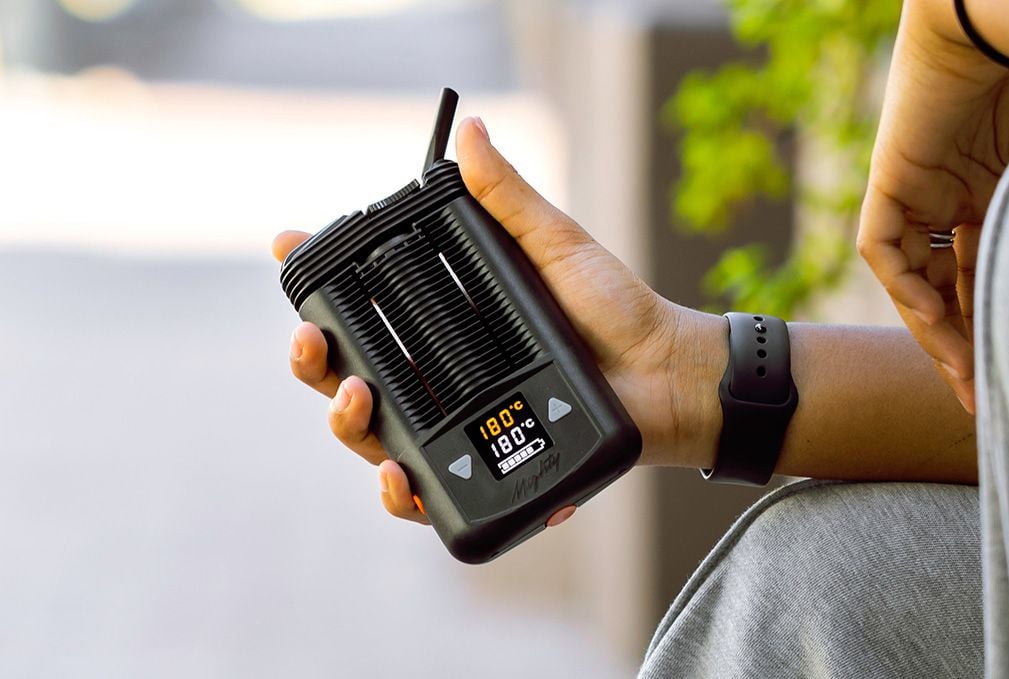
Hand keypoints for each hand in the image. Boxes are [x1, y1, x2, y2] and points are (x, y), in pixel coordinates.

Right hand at [273, 117, 722, 523]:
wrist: (668, 376)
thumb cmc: (617, 309)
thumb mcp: (557, 247)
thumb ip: (509, 199)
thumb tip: (470, 131)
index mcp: (448, 322)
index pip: (367, 307)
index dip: (320, 286)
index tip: (288, 252)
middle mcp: (444, 377)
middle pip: (353, 379)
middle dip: (315, 366)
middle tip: (313, 348)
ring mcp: (462, 426)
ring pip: (377, 440)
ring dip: (349, 427)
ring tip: (358, 404)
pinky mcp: (487, 470)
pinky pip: (433, 494)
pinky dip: (407, 495)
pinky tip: (402, 477)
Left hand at [856, 0, 1008, 412]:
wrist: (1005, 26)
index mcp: (990, 194)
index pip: (985, 274)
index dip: (997, 324)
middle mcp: (950, 199)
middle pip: (949, 288)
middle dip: (964, 347)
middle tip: (985, 402)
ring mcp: (916, 192)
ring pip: (914, 281)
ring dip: (936, 332)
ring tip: (966, 383)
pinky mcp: (889, 183)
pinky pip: (885, 252)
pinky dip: (909, 290)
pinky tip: (938, 326)